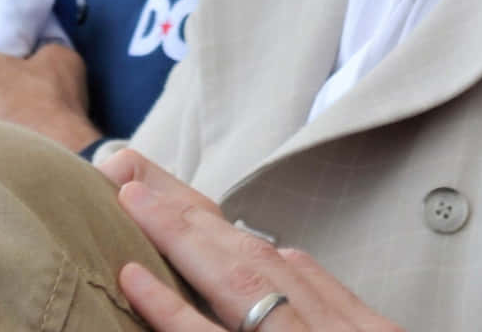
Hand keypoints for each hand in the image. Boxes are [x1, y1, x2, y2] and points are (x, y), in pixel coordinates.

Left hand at [103, 148, 399, 330]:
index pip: (275, 263)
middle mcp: (331, 328)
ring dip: (180, 235)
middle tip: (126, 167)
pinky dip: (173, 309)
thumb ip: (335, 308)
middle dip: (186, 210)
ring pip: (237, 281)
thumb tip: (289, 255)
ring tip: (128, 197)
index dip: (215, 225)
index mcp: (355, 327)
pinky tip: (132, 276)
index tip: (167, 196)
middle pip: (250, 253)